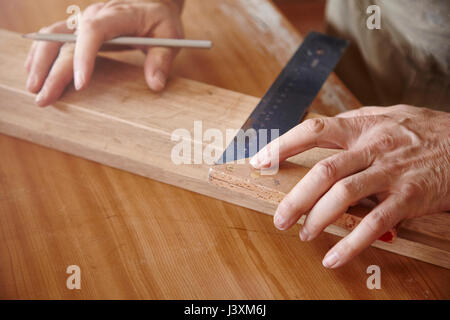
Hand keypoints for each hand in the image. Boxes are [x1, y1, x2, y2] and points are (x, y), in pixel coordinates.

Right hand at [25, 0, 183, 106]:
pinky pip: (54, 37)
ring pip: (53, 36)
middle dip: (53, 71)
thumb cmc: (161, 20)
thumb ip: (162, 59)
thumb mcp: (170, 36)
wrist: (152, 3)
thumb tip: (155, 85)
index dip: (84, 57)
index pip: (94, 31)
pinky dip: (41, 53)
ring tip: (33, 88)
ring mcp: (84, 20)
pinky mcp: (80, 28)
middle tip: (44, 98)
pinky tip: (34, 70)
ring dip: (40, 61)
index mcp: (118, 15)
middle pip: (66, 40)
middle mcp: (95, 15)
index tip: (80, 85)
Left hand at [250, 105, 449, 267]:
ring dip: (317, 218)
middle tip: (280, 218)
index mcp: (362, 126)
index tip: (260, 162)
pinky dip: (351, 242)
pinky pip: (375, 223)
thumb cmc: (424, 131)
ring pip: (344, 195)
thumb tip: (316, 134)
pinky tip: (335, 256)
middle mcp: (373, 147)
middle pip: (324, 171)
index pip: (313, 130)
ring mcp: (392, 172)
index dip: (283, 145)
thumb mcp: (386, 116)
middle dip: (296, 197)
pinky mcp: (410, 197)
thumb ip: (352, 125)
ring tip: (303, 234)